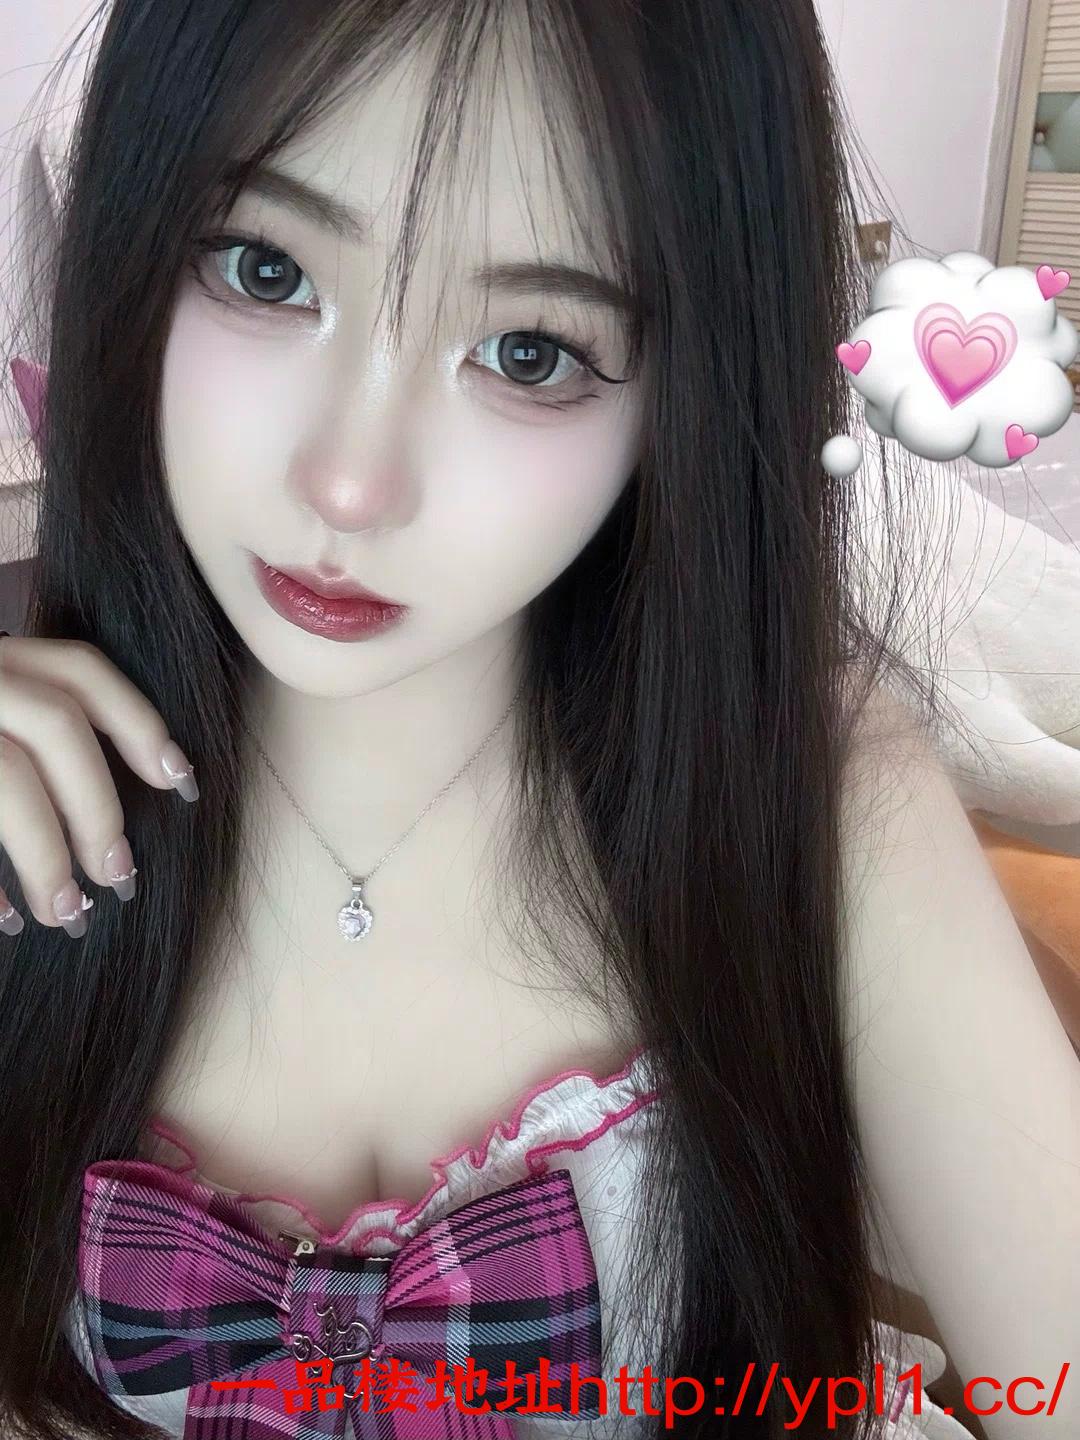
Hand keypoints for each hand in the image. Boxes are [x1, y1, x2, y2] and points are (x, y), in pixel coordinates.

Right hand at [0, 633, 197, 938]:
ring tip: (66, 913)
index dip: (141, 722)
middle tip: (121, 877)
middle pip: (53, 723)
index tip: (180, 783)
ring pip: (6, 773)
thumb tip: (115, 816)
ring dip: (45, 852)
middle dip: (98, 805)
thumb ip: (26, 728)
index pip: (80, 669)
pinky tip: (3, 920)